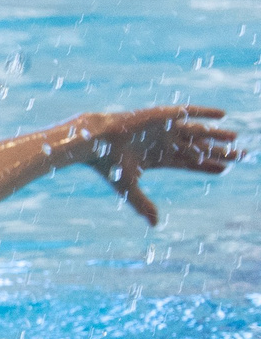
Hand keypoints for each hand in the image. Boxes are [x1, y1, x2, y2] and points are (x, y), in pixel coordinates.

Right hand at [59, 106, 239, 224]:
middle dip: (219, 152)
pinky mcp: (164, 115)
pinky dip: (206, 113)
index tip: (225, 169)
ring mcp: (165, 129)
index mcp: (159, 159)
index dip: (207, 166)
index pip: (189, 163)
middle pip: (198, 149)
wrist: (97, 141)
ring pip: (198, 132)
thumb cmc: (109, 165)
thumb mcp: (129, 188)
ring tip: (235, 137)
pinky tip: (222, 115)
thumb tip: (156, 225)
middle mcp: (165, 143)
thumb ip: (144, 204)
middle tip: (241, 155)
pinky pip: (190, 112)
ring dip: (217, 134)